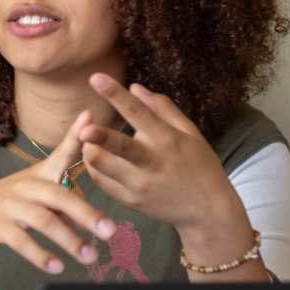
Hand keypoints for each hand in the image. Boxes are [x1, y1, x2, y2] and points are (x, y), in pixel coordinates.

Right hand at [0, 110, 116, 273]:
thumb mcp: (41, 187)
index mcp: (42, 175)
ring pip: (43, 221)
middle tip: (110, 232)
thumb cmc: (18, 200)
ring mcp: (11, 206)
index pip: (61, 152)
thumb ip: (67, 188)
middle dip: (87, 214)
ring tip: (90, 256)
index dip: (76, 135)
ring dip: (69, 240)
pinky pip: (20, 241)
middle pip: (60, 197)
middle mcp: (28, 187)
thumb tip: (92, 198)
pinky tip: (57, 267)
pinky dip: (40, 255)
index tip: (91, 119)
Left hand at [81, 74, 262, 278]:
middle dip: (98, 137)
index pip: (137, 113)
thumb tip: (133, 87)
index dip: (115, 94)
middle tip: (82, 128)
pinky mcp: (129, 201)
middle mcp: (151, 163)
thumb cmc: (200, 165)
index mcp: (167, 140)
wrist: (207, 211)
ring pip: (101, 165)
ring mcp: (138, 185)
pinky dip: (93, 166)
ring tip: (87, 137)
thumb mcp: (189, 132)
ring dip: (88, 148)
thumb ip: (161, 108)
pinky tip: (97, 156)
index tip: (95, 77)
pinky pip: (100, 182)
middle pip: (117, 148)